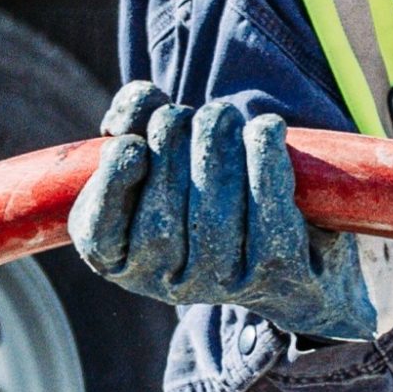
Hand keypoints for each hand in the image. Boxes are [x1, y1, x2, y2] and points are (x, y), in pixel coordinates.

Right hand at [69, 82, 379, 341]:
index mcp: (119, 260)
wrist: (293, 237)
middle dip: (174, 148)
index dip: (114, 187)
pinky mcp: (279, 276)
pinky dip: (265, 163)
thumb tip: (137, 104)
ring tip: (222, 115)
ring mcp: (225, 287)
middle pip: (162, 220)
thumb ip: (134, 119)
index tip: (132, 144)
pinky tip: (265, 129)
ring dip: (217, 146)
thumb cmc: (203, 181)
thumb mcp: (157, 151)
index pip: (99, 236)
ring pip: (214, 216)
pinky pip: (268, 217)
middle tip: (189, 113)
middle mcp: (168, 285)